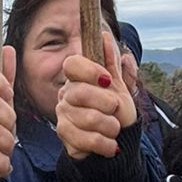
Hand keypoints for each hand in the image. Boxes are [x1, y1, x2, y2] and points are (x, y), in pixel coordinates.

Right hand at [58, 32, 137, 159]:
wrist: (117, 142)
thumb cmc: (117, 112)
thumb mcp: (118, 86)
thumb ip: (111, 62)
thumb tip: (104, 35)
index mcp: (77, 79)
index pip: (72, 65)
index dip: (90, 70)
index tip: (107, 80)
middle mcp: (66, 95)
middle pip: (81, 92)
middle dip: (106, 102)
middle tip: (115, 108)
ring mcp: (63, 115)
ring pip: (87, 118)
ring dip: (110, 125)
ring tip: (114, 128)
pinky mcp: (65, 137)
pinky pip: (86, 139)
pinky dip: (105, 143)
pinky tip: (111, 145)